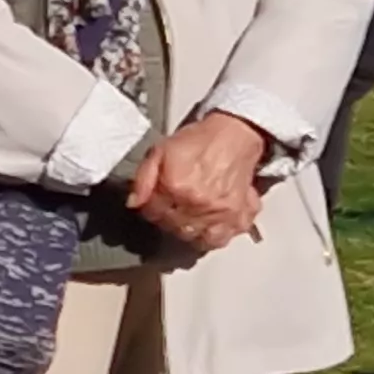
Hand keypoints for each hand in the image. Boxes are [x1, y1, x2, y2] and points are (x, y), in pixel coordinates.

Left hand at [127, 114, 269, 251]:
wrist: (234, 134)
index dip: (150, 209)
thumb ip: (143, 178)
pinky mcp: (239, 215)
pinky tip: (209, 226)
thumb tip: (134, 202)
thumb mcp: (160, 151)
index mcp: (176, 186)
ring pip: (197, 239)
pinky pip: (223, 238)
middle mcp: (199, 203)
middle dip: (168, 221)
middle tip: (171, 209)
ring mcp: (221, 212)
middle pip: (174, 229)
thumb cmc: (198, 141)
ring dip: (189, 232)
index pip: (153, 214)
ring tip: (188, 219)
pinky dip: (215, 236)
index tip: (153, 203)